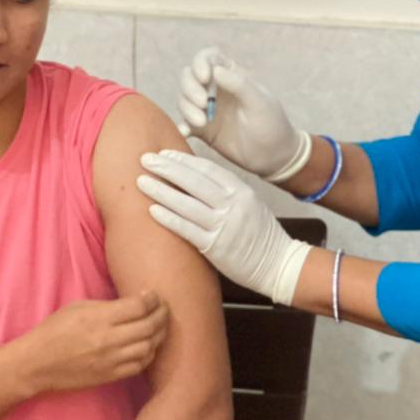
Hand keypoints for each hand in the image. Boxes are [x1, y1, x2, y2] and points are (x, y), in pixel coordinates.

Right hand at [28, 293, 168, 393]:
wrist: (37, 364)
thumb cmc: (54, 331)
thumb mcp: (77, 307)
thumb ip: (108, 306)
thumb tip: (135, 302)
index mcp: (99, 318)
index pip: (139, 307)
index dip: (152, 299)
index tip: (153, 295)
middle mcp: (108, 339)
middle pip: (149, 326)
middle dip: (162, 315)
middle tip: (162, 309)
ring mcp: (111, 360)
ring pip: (149, 346)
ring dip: (158, 335)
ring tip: (158, 326)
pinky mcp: (110, 375)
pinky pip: (139, 365)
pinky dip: (148, 354)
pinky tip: (147, 346)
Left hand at [138, 152, 310, 303]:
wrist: (278, 264)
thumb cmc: (260, 234)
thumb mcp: (249, 203)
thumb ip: (226, 191)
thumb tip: (195, 179)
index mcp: (241, 190)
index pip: (207, 168)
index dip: (182, 160)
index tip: (163, 154)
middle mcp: (233, 204)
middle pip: (193, 181)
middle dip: (166, 168)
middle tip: (145, 159)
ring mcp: (224, 226)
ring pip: (186, 203)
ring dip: (160, 191)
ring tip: (141, 181)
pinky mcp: (216, 248)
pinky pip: (187, 229)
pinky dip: (169, 218)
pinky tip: (152, 210)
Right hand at [177, 47, 310, 181]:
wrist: (273, 157)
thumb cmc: (272, 125)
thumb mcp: (260, 102)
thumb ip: (239, 84)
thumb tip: (215, 70)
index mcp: (231, 76)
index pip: (208, 58)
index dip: (201, 63)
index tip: (204, 78)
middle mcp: (215, 90)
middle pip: (189, 77)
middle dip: (190, 88)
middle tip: (203, 104)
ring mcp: (206, 109)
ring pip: (184, 100)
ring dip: (187, 108)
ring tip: (201, 122)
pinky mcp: (202, 130)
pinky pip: (184, 123)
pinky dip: (181, 126)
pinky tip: (185, 132)